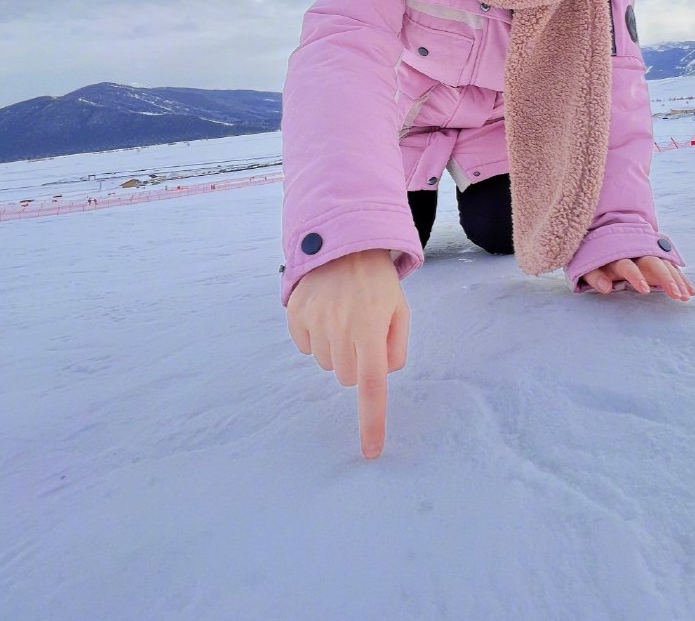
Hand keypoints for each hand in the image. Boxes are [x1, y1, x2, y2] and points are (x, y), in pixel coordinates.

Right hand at [286, 248, 409, 458]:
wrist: (343, 242)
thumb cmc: (377, 281)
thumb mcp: (400, 310)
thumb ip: (395, 347)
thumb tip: (381, 376)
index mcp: (371, 330)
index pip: (372, 385)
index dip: (371, 421)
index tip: (370, 452)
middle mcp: (340, 329)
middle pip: (346, 377)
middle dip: (356, 363)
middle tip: (362, 331)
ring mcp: (314, 322)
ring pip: (325, 363)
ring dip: (336, 349)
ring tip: (344, 316)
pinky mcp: (295, 316)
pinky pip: (305, 346)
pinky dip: (315, 337)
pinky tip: (325, 312)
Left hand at [582, 255, 694, 299]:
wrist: (604, 229)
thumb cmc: (594, 255)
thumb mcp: (587, 266)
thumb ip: (594, 276)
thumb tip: (605, 288)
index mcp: (617, 254)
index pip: (627, 265)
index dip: (636, 276)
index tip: (645, 290)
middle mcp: (635, 251)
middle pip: (653, 262)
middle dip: (666, 277)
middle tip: (676, 294)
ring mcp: (648, 252)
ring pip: (665, 263)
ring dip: (677, 279)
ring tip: (686, 296)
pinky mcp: (656, 257)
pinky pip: (671, 266)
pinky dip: (681, 278)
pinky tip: (690, 291)